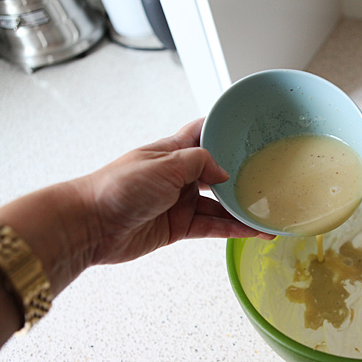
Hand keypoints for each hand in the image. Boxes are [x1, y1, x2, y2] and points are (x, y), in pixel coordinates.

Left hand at [84, 118, 273, 264]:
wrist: (91, 226)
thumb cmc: (118, 187)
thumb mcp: (164, 164)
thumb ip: (199, 163)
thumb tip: (224, 174)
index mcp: (174, 151)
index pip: (205, 133)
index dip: (227, 130)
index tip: (252, 130)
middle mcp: (179, 175)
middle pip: (219, 172)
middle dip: (242, 174)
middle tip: (271, 176)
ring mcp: (180, 202)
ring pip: (220, 204)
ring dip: (242, 209)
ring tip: (269, 213)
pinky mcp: (179, 226)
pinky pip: (212, 226)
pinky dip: (232, 229)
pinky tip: (252, 231)